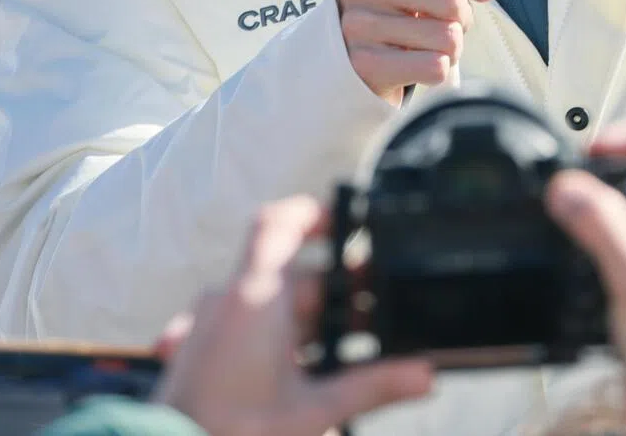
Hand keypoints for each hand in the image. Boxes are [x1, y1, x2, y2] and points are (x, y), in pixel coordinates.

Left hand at [154, 196, 432, 435]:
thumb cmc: (233, 434)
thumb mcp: (313, 411)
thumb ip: (372, 387)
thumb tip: (423, 374)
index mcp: (255, 296)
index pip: (279, 222)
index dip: (314, 212)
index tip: (348, 221)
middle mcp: (230, 299)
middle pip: (291, 273)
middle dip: (333, 289)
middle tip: (371, 310)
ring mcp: (212, 322)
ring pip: (270, 299)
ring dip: (308, 316)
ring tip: (342, 347)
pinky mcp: (203, 348)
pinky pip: (248, 322)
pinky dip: (280, 334)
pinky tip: (303, 369)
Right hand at [337, 0, 496, 105]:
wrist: (350, 54)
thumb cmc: (395, 7)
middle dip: (462, 15)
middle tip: (444, 22)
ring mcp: (359, 25)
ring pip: (448, 36)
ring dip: (452, 46)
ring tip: (430, 44)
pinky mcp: (366, 64)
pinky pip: (435, 67)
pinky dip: (439, 69)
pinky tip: (420, 64)